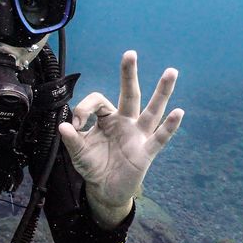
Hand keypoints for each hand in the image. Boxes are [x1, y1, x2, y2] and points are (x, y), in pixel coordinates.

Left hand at [58, 51, 184, 227]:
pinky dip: (169, 126)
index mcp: (107, 118)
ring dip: (162, 92)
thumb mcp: (78, 153)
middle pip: (130, 94)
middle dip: (129, 74)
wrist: (105, 189)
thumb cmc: (93, 166)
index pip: (99, 101)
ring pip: (152, 110)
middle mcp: (125, 122)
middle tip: (130, 53)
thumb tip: (63, 126)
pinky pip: (160, 137)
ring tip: (171, 72)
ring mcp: (138, 135)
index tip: (74, 126)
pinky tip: (178, 112)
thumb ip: (72, 139)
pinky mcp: (146, 151)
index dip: (84, 109)